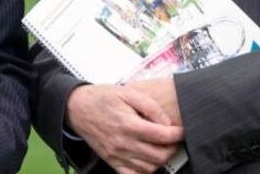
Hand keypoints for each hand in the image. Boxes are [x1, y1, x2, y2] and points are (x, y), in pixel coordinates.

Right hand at [66, 84, 183, 173]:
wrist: (77, 107)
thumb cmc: (102, 98)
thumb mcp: (128, 93)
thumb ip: (150, 107)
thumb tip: (167, 123)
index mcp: (128, 125)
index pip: (162, 136)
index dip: (178, 134)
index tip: (182, 130)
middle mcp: (123, 143)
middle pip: (159, 156)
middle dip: (172, 148)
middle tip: (173, 139)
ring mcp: (117, 155)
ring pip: (149, 168)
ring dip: (160, 160)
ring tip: (161, 147)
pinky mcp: (111, 161)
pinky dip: (145, 172)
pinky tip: (148, 161)